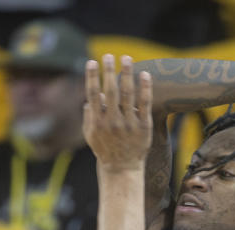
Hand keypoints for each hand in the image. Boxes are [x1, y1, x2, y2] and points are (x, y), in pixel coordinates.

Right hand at [83, 54, 152, 170]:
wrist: (122, 168)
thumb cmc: (105, 149)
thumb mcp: (90, 135)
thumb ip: (89, 116)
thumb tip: (91, 98)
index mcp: (97, 122)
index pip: (92, 94)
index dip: (91, 77)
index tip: (92, 62)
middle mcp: (112, 121)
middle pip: (110, 91)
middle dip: (108, 71)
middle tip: (108, 56)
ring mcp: (129, 124)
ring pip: (127, 94)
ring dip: (127, 74)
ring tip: (127, 59)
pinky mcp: (143, 126)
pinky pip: (145, 104)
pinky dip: (145, 88)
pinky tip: (145, 74)